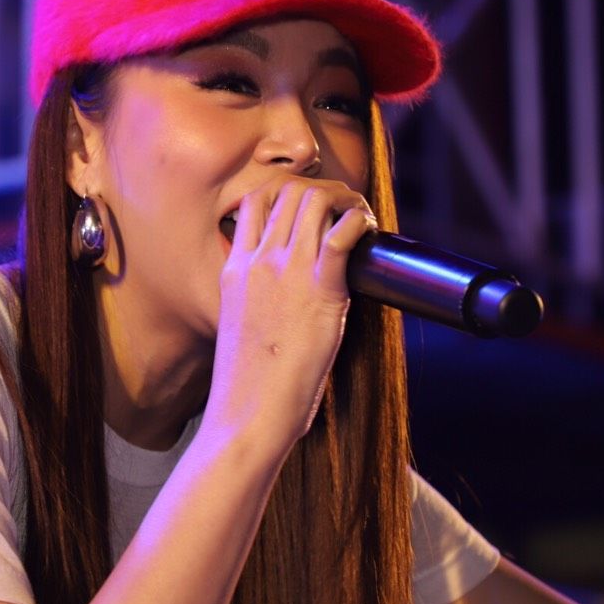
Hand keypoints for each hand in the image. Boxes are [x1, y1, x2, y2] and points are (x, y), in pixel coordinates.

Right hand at [202, 176, 376, 462]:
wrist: (246, 415)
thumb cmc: (246, 385)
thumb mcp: (234, 325)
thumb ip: (251, 298)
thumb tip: (278, 297)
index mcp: (233, 268)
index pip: (252, 201)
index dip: (284, 192)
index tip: (308, 208)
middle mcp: (258, 261)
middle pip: (287, 190)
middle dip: (321, 188)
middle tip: (343, 207)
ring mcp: (287, 272)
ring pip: (314, 199)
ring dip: (344, 197)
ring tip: (359, 215)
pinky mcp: (320, 290)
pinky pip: (343, 233)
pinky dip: (360, 220)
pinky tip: (369, 230)